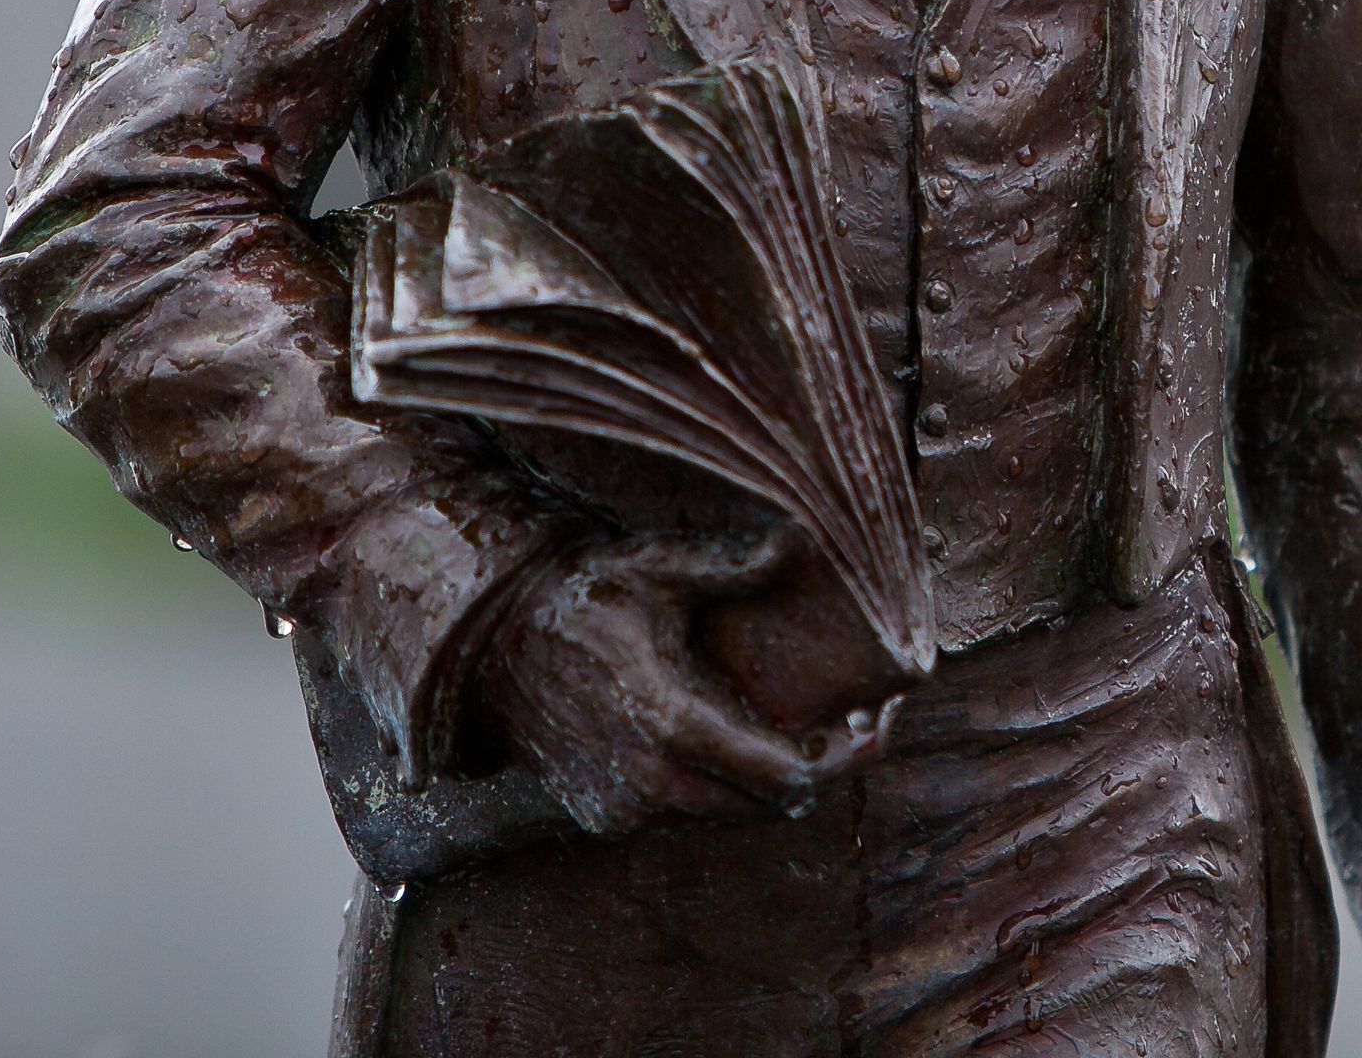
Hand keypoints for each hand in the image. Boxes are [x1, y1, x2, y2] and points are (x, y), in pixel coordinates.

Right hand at [475, 527, 894, 837]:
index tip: (874, 719)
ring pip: (732, 816)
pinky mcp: (606, 817)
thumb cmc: (580, 597)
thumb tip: (793, 544)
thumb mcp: (655, 567)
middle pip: (772, 806)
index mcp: (675, 723)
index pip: (791, 775)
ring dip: (773, 782)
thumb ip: (729, 565)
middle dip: (822, 768)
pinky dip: (724, 789)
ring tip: (805, 728)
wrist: (487, 649)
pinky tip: (739, 739)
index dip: (847, 755)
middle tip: (851, 722)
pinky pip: (687, 815)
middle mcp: (653, 781)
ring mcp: (625, 808)